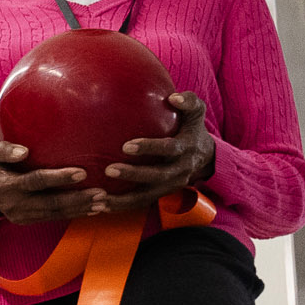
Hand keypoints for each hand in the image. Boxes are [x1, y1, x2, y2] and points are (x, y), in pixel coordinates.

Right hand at [0, 142, 107, 223]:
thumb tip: (23, 152)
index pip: (36, 181)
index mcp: (7, 186)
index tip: (81, 172)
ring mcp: (24, 216)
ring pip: (56, 213)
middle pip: (51, 202)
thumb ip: (3, 150)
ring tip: (103, 203)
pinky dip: (75, 214)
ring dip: (81, 209)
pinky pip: (55, 218)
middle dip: (77, 199)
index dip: (59, 178)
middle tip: (101, 193)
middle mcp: (17, 204)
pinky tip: (92, 210)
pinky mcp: (30, 221)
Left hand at [99, 94, 214, 211]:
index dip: (149, 148)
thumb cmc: (192, 128)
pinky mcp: (161, 196)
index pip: (168, 149)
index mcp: (186, 148)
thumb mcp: (197, 112)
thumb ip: (189, 101)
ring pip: (145, 197)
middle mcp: (179, 170)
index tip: (126, 146)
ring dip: (122, 200)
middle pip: (156, 176)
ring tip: (98, 198)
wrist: (206, 157)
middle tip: (109, 170)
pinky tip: (98, 207)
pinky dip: (120, 207)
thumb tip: (173, 97)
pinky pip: (139, 204)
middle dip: (133, 174)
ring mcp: (170, 187)